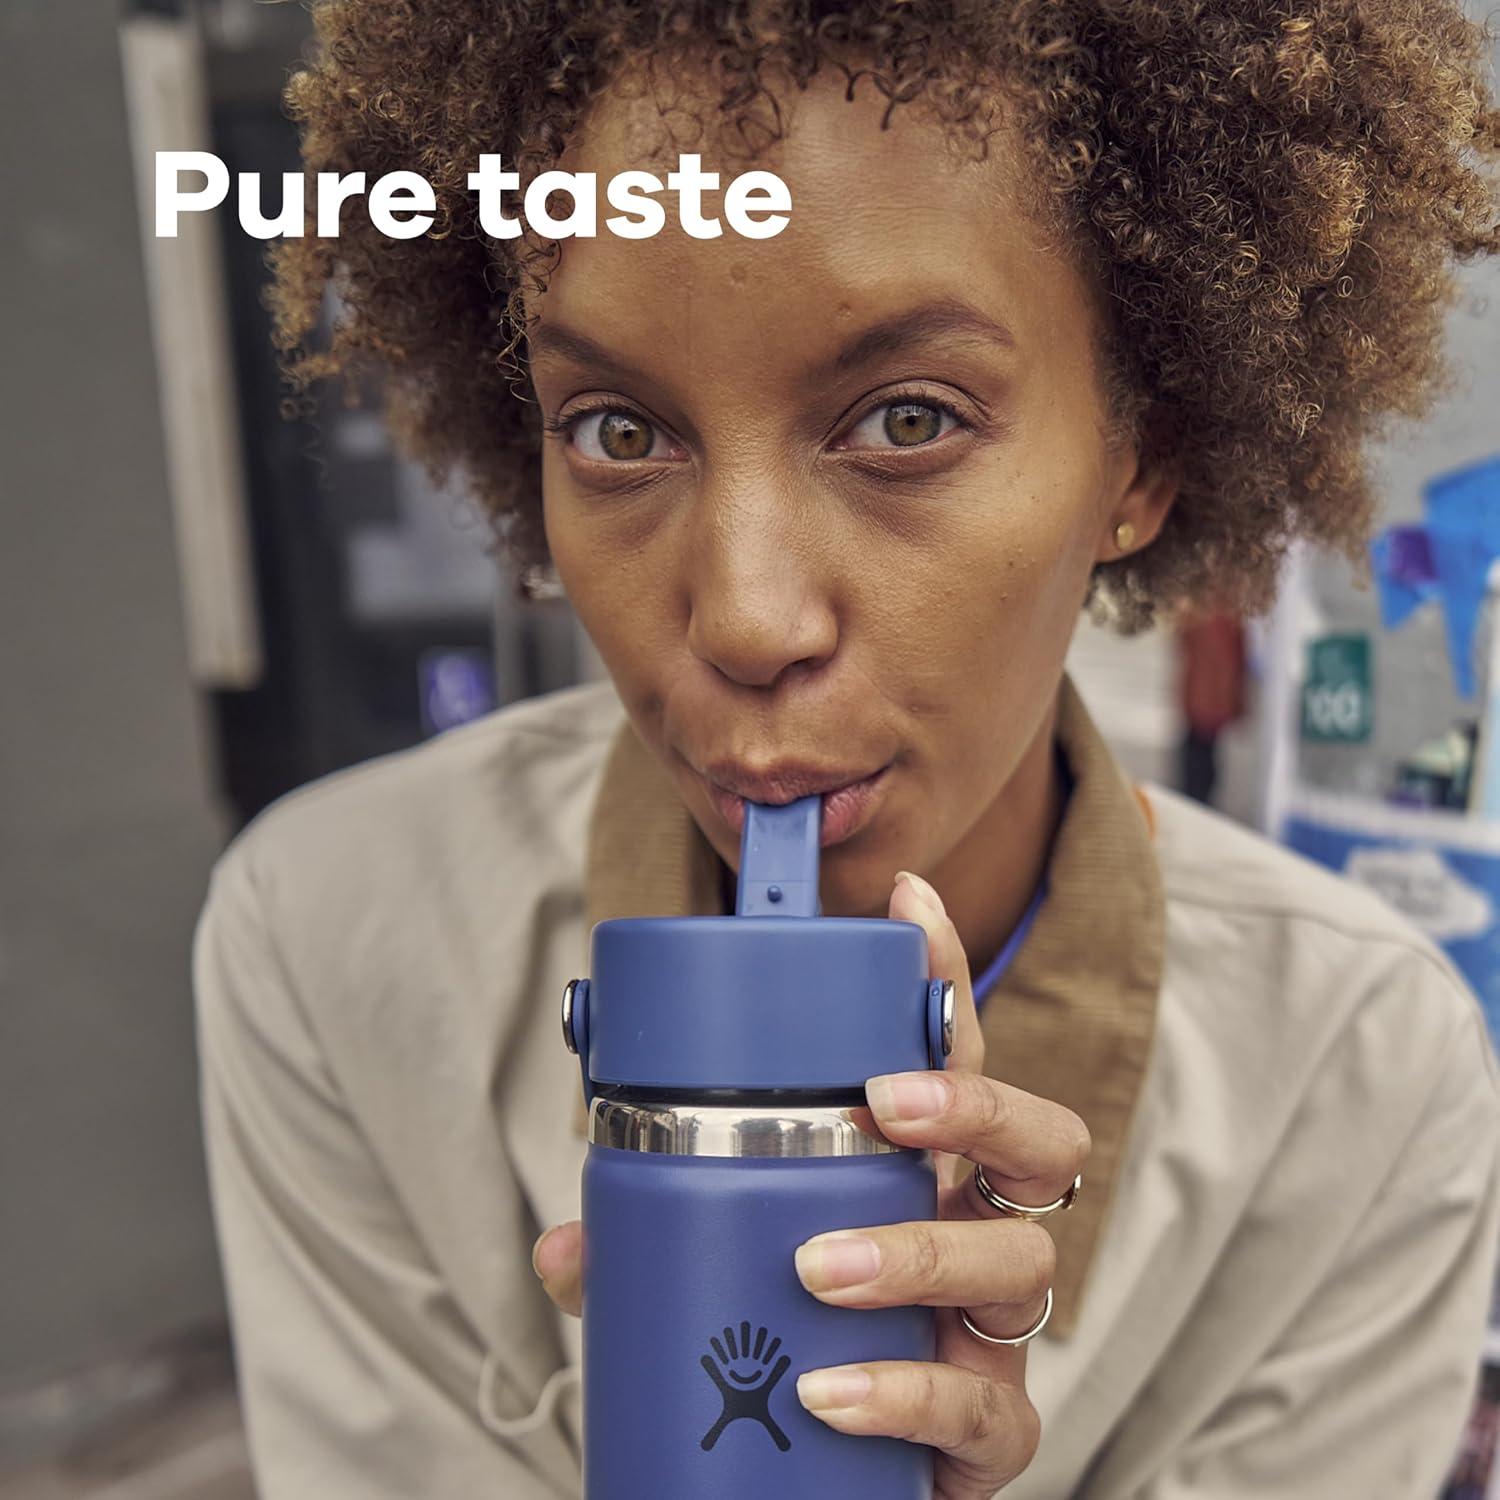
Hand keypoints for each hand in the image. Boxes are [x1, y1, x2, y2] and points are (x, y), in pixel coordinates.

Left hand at [531, 870, 1088, 1498]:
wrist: (811, 1486)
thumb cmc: (784, 1341)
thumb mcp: (712, 1268)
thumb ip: (643, 1246)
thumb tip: (564, 1244)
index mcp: (919, 1173)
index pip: (954, 1056)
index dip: (943, 978)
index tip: (904, 904)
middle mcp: (974, 1233)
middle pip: (1040, 1141)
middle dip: (976, 1102)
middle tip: (885, 1101)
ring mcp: (991, 1332)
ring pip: (1019, 1263)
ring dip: (918, 1252)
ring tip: (819, 1265)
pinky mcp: (989, 1432)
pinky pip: (990, 1411)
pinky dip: (910, 1395)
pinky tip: (835, 1392)